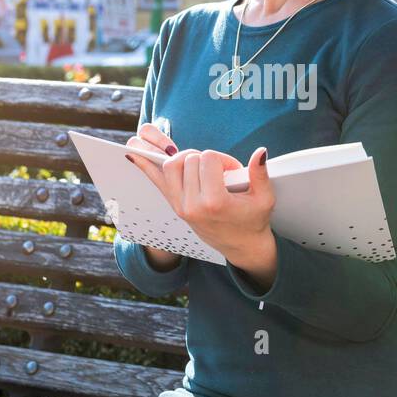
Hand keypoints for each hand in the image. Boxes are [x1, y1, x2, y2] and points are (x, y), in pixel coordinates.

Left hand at [126, 129, 274, 261]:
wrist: (241, 245)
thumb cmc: (254, 220)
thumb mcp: (264, 198)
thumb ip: (261, 174)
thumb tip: (260, 152)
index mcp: (214, 202)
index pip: (208, 159)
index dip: (224, 159)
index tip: (235, 171)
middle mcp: (193, 205)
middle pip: (188, 159)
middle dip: (206, 158)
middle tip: (221, 171)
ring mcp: (180, 206)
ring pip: (171, 165)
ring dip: (185, 158)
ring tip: (201, 166)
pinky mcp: (175, 206)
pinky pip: (156, 180)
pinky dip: (145, 165)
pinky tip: (132, 151)